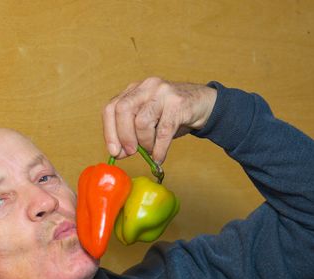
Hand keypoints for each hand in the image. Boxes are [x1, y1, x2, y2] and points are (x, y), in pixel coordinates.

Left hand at [102, 77, 216, 163]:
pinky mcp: (178, 104)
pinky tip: (159, 157)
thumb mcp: (150, 122)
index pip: (112, 108)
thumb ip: (132, 134)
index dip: (109, 131)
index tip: (113, 151)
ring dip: (145, 143)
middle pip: (122, 110)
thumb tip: (118, 153)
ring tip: (151, 150)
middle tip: (131, 152)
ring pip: (142, 122)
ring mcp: (162, 92)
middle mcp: (146, 87)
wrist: (204, 104)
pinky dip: (159, 149)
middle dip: (124, 136)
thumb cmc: (174, 114)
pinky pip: (163, 131)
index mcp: (135, 90)